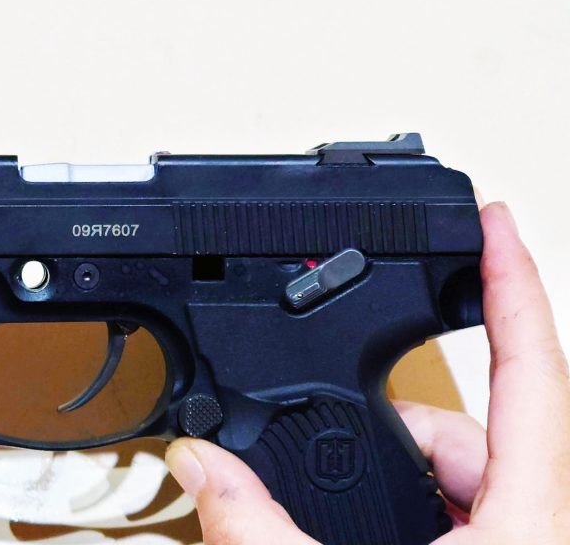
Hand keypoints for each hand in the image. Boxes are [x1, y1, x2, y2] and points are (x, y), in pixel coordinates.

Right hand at [164, 202, 568, 543]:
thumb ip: (259, 525)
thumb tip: (202, 464)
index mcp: (528, 520)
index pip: (529, 370)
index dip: (511, 285)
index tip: (493, 224)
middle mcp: (534, 521)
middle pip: (467, 423)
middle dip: (389, 417)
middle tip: (328, 432)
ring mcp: (516, 539)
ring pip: (451, 464)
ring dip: (385, 466)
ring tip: (329, 509)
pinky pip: (450, 501)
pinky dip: (397, 503)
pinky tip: (349, 529)